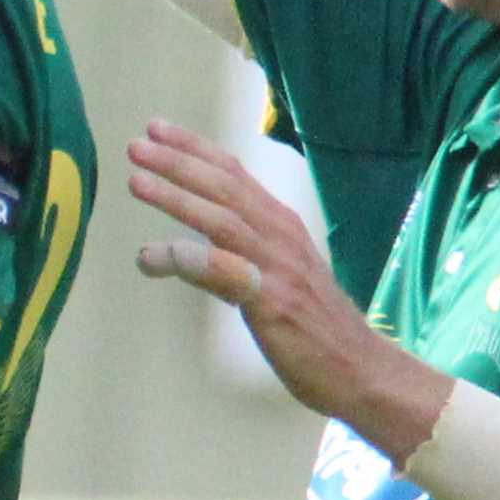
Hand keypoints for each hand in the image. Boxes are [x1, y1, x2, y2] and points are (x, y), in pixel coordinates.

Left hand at [127, 121, 443, 452]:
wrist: (363, 371)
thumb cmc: (314, 327)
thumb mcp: (273, 278)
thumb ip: (232, 257)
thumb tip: (174, 254)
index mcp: (281, 228)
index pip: (236, 177)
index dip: (196, 150)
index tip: (157, 128)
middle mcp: (281, 238)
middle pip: (226, 189)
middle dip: (180, 162)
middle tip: (137, 143)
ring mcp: (279, 269)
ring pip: (223, 221)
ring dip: (178, 197)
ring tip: (136, 181)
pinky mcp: (275, 302)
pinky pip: (228, 274)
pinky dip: (192, 260)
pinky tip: (155, 256)